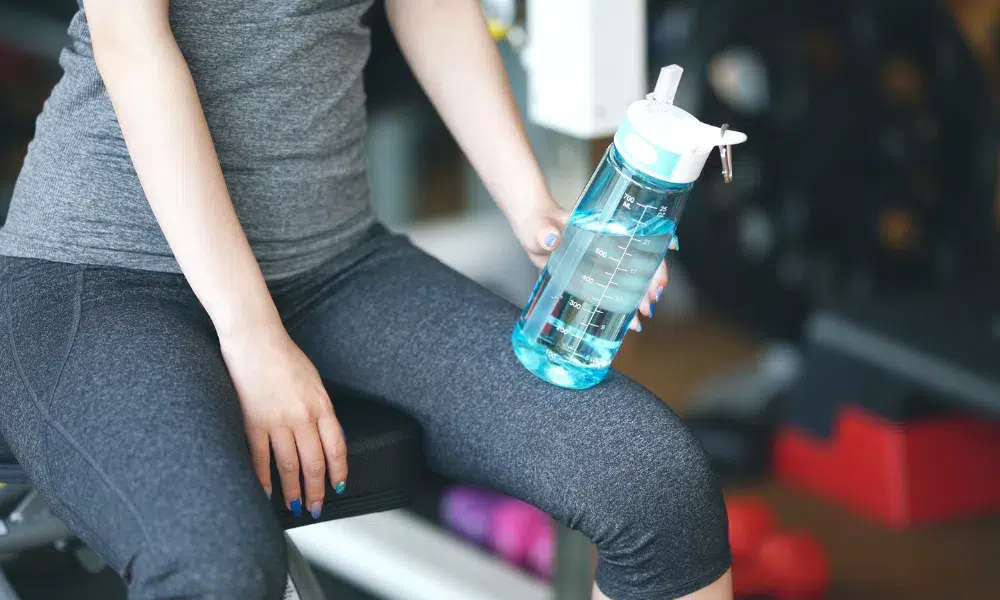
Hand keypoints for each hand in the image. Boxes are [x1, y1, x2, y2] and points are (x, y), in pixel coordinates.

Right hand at [220, 324, 346, 519]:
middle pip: (314, 462)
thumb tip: (324, 439)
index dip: (338, 472)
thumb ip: (320, 411)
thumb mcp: (314, 383)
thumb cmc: (285, 358)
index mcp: (322, 405)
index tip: (338, 488)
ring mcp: (277, 420)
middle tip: (317, 507)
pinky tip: (266, 493)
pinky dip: (264, 479)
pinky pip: (259, 458)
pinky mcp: (252, 422)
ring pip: (289, 465)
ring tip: (295, 506)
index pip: (337, 447)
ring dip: (293, 490)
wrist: (256, 341)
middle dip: (317, 489)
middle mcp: (303, 416)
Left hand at [509, 193, 677, 331]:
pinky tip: (626, 322)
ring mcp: (602, 265)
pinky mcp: (592, 280)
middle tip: (649, 306)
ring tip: (638, 320)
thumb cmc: (538, 225)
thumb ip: (544, 233)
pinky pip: (612, 293)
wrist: (530, 234)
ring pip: (629, 281)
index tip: (663, 269)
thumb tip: (550, 239)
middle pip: (640, 264)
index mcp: (605, 229)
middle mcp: (609, 247)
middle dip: (650, 285)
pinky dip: (621, 308)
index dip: (656, 253)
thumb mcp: (541, 228)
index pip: (641, 238)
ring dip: (639, 300)